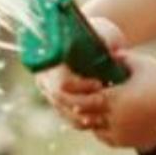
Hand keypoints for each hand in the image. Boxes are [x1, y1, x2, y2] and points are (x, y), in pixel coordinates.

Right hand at [34, 16, 127, 133]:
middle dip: (82, 102)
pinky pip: (66, 116)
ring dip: (82, 115)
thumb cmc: (101, 33)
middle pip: (59, 98)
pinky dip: (81, 121)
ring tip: (102, 114)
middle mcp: (45, 74)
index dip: (79, 86)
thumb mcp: (104, 33)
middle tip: (104, 101)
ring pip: (62, 110)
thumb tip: (110, 49)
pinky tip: (97, 121)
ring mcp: (49, 89)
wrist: (96, 39)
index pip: (59, 79)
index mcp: (51, 56)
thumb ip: (105, 41)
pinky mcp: (58, 100)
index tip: (99, 83)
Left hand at [93, 51, 155, 149]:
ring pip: (93, 127)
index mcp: (117, 98)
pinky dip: (101, 129)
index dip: (85, 91)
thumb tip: (108, 52)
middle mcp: (116, 118)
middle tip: (89, 95)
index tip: (92, 84)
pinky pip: (105, 138)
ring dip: (92, 117)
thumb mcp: (144, 65)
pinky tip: (107, 117)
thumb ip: (124, 57)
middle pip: (86, 113)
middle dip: (86, 104)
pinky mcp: (128, 142)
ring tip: (98, 105)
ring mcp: (121, 132)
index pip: (86, 97)